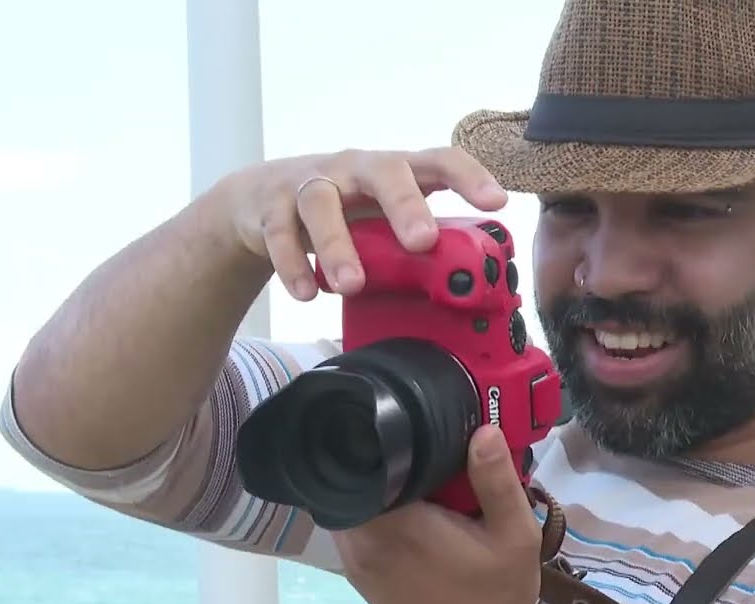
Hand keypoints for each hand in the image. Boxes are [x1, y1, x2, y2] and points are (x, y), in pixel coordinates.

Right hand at [206, 147, 507, 300]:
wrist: (259, 198)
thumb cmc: (342, 208)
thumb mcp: (382, 217)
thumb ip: (417, 240)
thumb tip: (466, 283)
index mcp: (394, 171)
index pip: (439, 160)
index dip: (469, 177)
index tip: (496, 202)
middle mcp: (355, 168)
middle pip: (383, 172)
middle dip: (404, 205)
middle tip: (422, 241)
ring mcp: (310, 183)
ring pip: (321, 203)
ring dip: (338, 245)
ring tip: (352, 285)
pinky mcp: (271, 206)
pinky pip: (279, 233)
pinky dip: (292, 264)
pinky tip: (307, 293)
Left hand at [332, 424, 542, 603]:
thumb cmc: (496, 598)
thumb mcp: (514, 535)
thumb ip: (496, 480)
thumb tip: (481, 429)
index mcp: (395, 525)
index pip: (370, 461)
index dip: (388, 435)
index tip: (413, 420)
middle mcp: (362, 540)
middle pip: (358, 477)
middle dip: (387, 458)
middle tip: (422, 442)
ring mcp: (354, 561)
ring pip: (355, 500)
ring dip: (381, 486)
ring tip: (418, 473)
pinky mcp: (358, 575)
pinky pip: (357, 525)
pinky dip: (377, 510)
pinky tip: (411, 507)